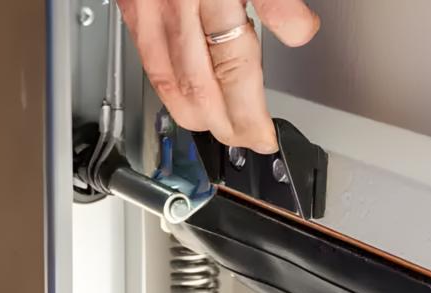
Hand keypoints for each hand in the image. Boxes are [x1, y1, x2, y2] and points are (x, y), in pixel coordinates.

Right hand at [118, 0, 319, 152]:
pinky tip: (180, 99)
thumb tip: (299, 32)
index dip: (249, 111)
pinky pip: (147, 56)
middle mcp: (180, 0)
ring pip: (167, 77)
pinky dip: (165, 86)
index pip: (236, 66)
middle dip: (224, 123)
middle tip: (244, 141)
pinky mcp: (130, 2)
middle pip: (201, 82)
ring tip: (215, 130)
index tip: (265, 134)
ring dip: (192, 115)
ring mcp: (150, 4)